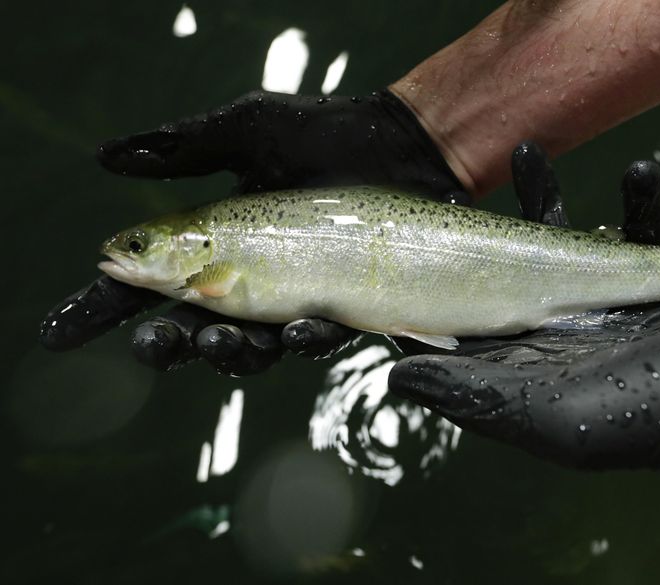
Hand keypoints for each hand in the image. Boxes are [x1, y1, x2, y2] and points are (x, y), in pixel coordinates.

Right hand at [40, 89, 465, 373]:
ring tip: (220, 342)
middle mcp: (249, 277)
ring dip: (229, 354)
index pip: (150, 279)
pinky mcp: (343, 307)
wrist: (400, 145)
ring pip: (251, 348)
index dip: (107, 306)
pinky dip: (304, 337)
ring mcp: (295, 297)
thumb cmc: (324, 133)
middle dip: (169, 345)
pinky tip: (299, 326)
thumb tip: (108, 157)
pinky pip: (317, 337)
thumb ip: (186, 149)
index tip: (62, 331)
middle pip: (192, 329)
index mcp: (215, 240)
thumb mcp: (248, 132)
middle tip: (157, 343)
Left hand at [388, 161, 659, 512]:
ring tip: (533, 154)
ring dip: (553, 198)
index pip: (474, 318)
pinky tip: (641, 169)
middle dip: (486, 229)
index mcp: (534, 363)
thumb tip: (394, 376)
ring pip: (574, 240)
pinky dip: (642, 202)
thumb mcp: (543, 417)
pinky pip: (645, 233)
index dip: (442, 280)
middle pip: (515, 269)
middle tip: (459, 187)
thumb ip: (470, 394)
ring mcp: (614, 307)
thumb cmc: (646, 417)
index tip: (414, 233)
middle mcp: (567, 333)